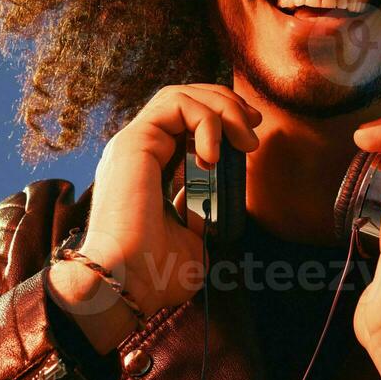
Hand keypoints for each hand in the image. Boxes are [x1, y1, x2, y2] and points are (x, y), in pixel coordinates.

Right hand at [47, 84, 262, 352]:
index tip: (248, 140)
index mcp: (148, 169)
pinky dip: (206, 121)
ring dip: (221, 108)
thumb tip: (216, 210)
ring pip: (180, 95)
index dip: (220, 121)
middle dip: (225, 104)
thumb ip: (201, 219)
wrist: (127, 285)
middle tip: (254, 124)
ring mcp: (133, 143)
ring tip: (243, 138)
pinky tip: (214, 155)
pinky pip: (177, 106)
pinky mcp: (134, 142)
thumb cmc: (153, 274)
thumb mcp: (193, 243)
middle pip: (183, 99)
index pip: (183, 123)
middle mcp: (138, 151)